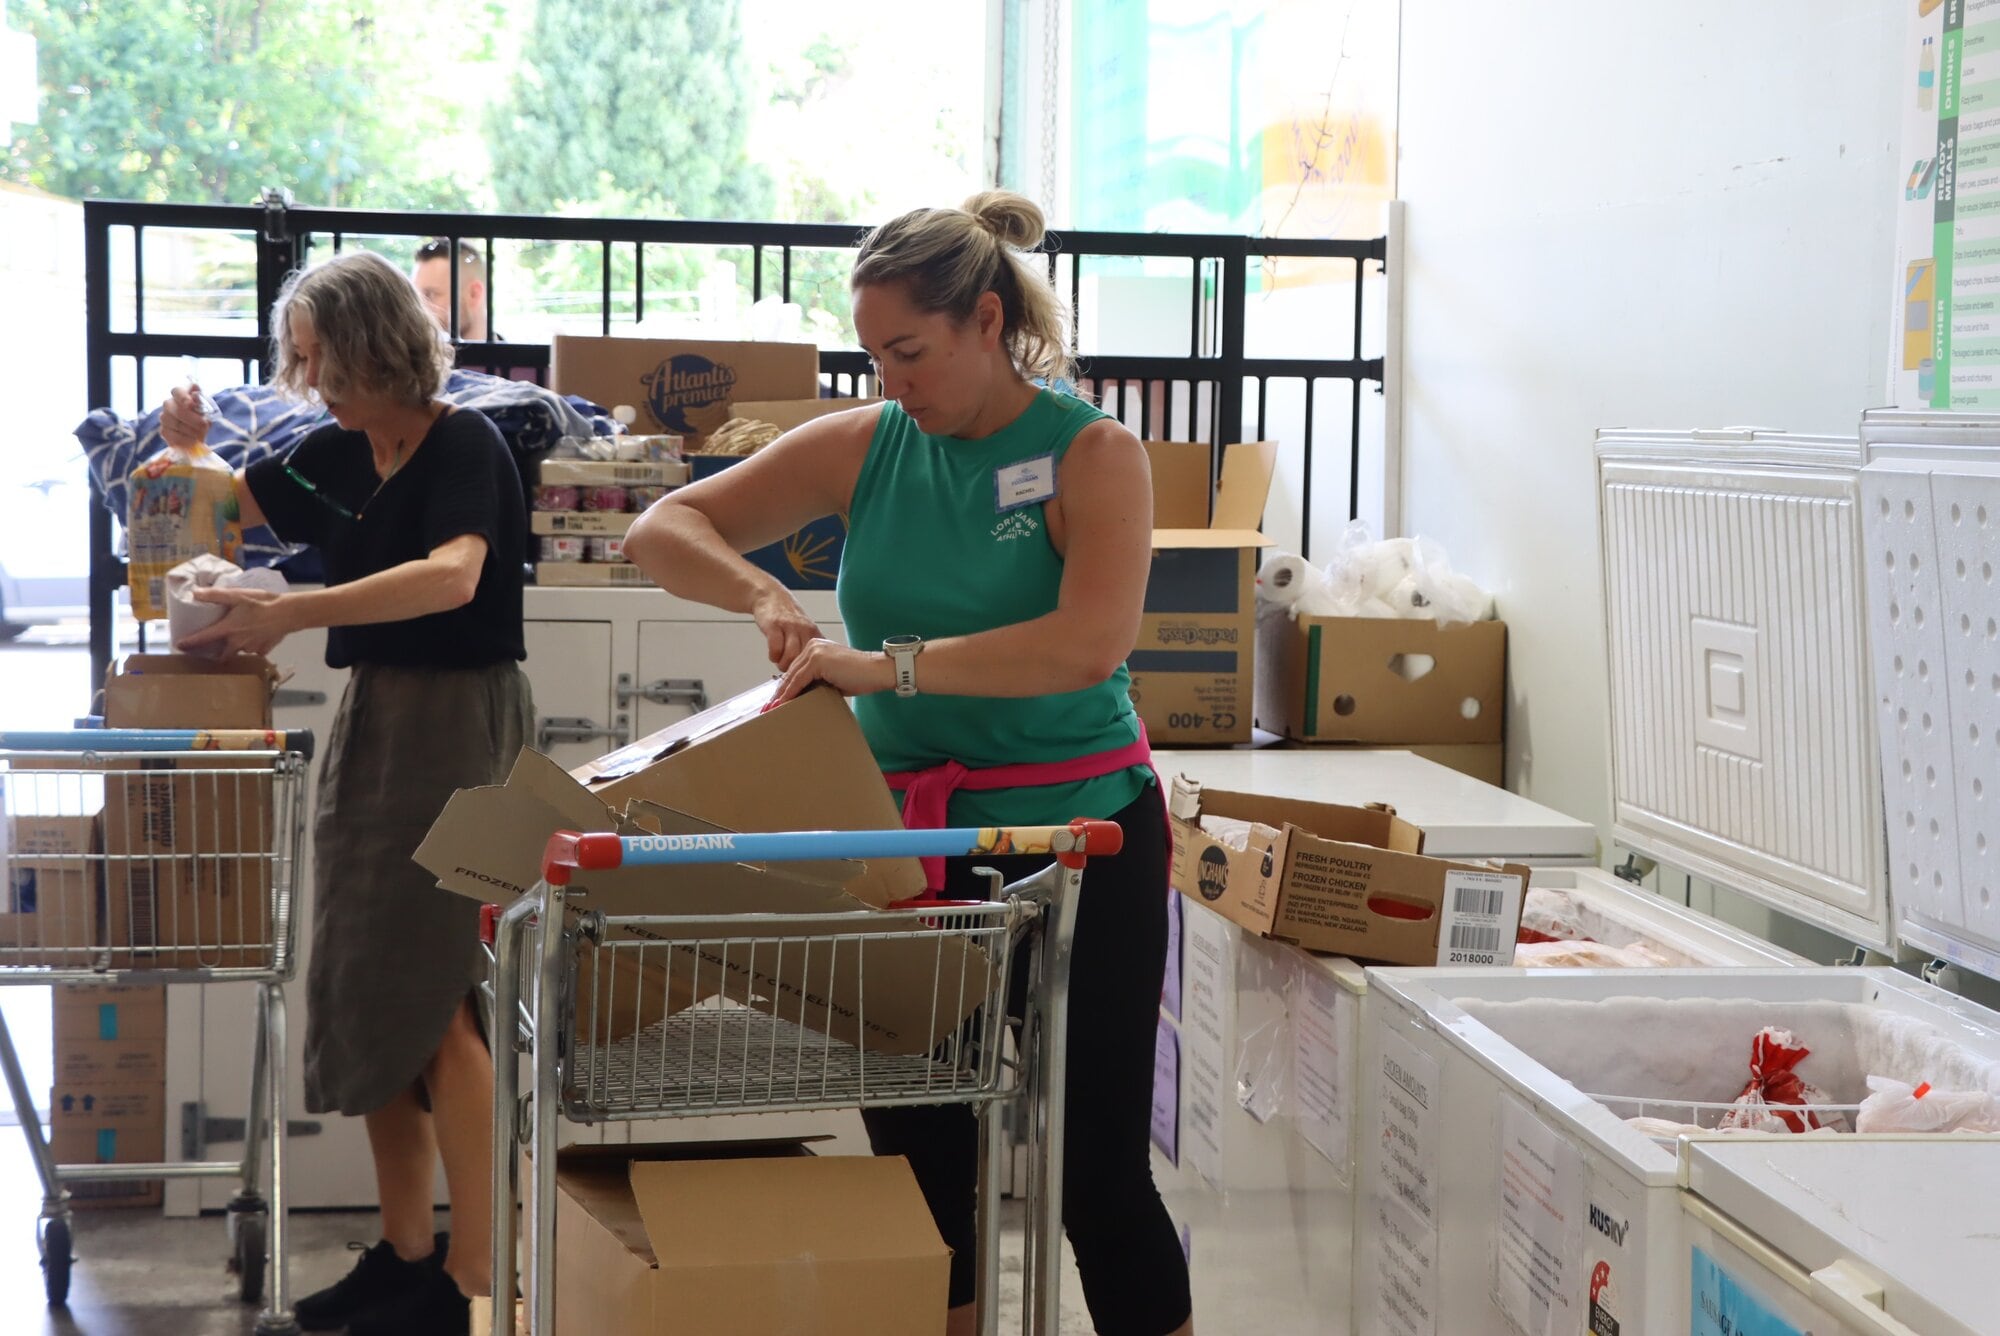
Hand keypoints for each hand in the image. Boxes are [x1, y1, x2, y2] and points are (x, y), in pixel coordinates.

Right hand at [160, 385, 210, 452]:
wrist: (198, 430)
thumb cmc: (202, 414)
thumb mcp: (206, 407)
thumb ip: (201, 401)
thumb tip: (195, 395)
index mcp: (180, 394)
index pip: (177, 391)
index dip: (183, 397)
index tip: (191, 405)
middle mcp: (169, 404)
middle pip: (175, 410)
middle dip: (192, 419)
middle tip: (204, 425)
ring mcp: (164, 417)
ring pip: (175, 424)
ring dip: (191, 431)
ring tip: (201, 434)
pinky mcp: (164, 431)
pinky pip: (173, 436)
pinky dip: (186, 440)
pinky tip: (194, 441)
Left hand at [176, 586, 293, 657]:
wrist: (290, 613)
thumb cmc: (263, 603)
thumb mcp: (238, 595)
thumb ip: (216, 595)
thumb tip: (195, 594)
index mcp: (228, 629)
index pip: (203, 639)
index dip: (189, 643)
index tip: (179, 646)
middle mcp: (238, 642)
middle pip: (222, 655)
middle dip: (217, 655)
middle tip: (214, 650)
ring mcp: (252, 648)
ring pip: (240, 651)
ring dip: (237, 648)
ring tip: (240, 638)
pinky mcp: (265, 650)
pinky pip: (255, 652)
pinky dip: (253, 647)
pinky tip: (257, 637)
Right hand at [751, 590, 822, 669]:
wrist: (770, 596)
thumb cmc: (788, 618)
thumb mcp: (805, 630)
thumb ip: (811, 647)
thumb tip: (819, 671)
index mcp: (814, 633)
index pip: (819, 658)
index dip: (814, 671)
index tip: (808, 679)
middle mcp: (804, 629)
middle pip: (806, 659)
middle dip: (798, 671)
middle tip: (791, 675)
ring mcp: (789, 627)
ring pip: (791, 655)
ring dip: (785, 665)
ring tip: (782, 665)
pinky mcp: (774, 626)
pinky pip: (776, 648)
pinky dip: (774, 657)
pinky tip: (774, 656)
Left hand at [771, 639, 894, 705]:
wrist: (877, 671)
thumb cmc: (861, 676)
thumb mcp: (833, 678)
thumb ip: (817, 681)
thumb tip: (802, 695)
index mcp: (816, 647)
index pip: (796, 669)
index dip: (785, 686)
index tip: (777, 701)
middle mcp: (812, 646)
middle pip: (790, 672)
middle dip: (780, 691)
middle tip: (769, 707)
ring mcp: (814, 651)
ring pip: (792, 677)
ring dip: (781, 695)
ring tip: (772, 709)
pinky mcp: (817, 660)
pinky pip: (798, 680)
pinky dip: (789, 694)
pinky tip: (783, 704)